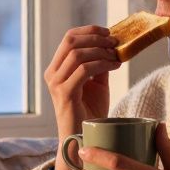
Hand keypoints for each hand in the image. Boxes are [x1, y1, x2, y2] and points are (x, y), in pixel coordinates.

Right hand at [44, 25, 120, 169]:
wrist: (84, 139)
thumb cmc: (90, 113)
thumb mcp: (97, 83)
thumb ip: (100, 63)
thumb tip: (112, 44)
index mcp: (57, 68)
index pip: (69, 38)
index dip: (89, 30)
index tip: (109, 32)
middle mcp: (52, 74)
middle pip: (71, 41)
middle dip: (95, 37)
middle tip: (115, 42)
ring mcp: (56, 84)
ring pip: (78, 54)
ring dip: (101, 51)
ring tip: (117, 55)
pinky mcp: (65, 94)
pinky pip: (84, 70)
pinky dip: (102, 64)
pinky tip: (115, 66)